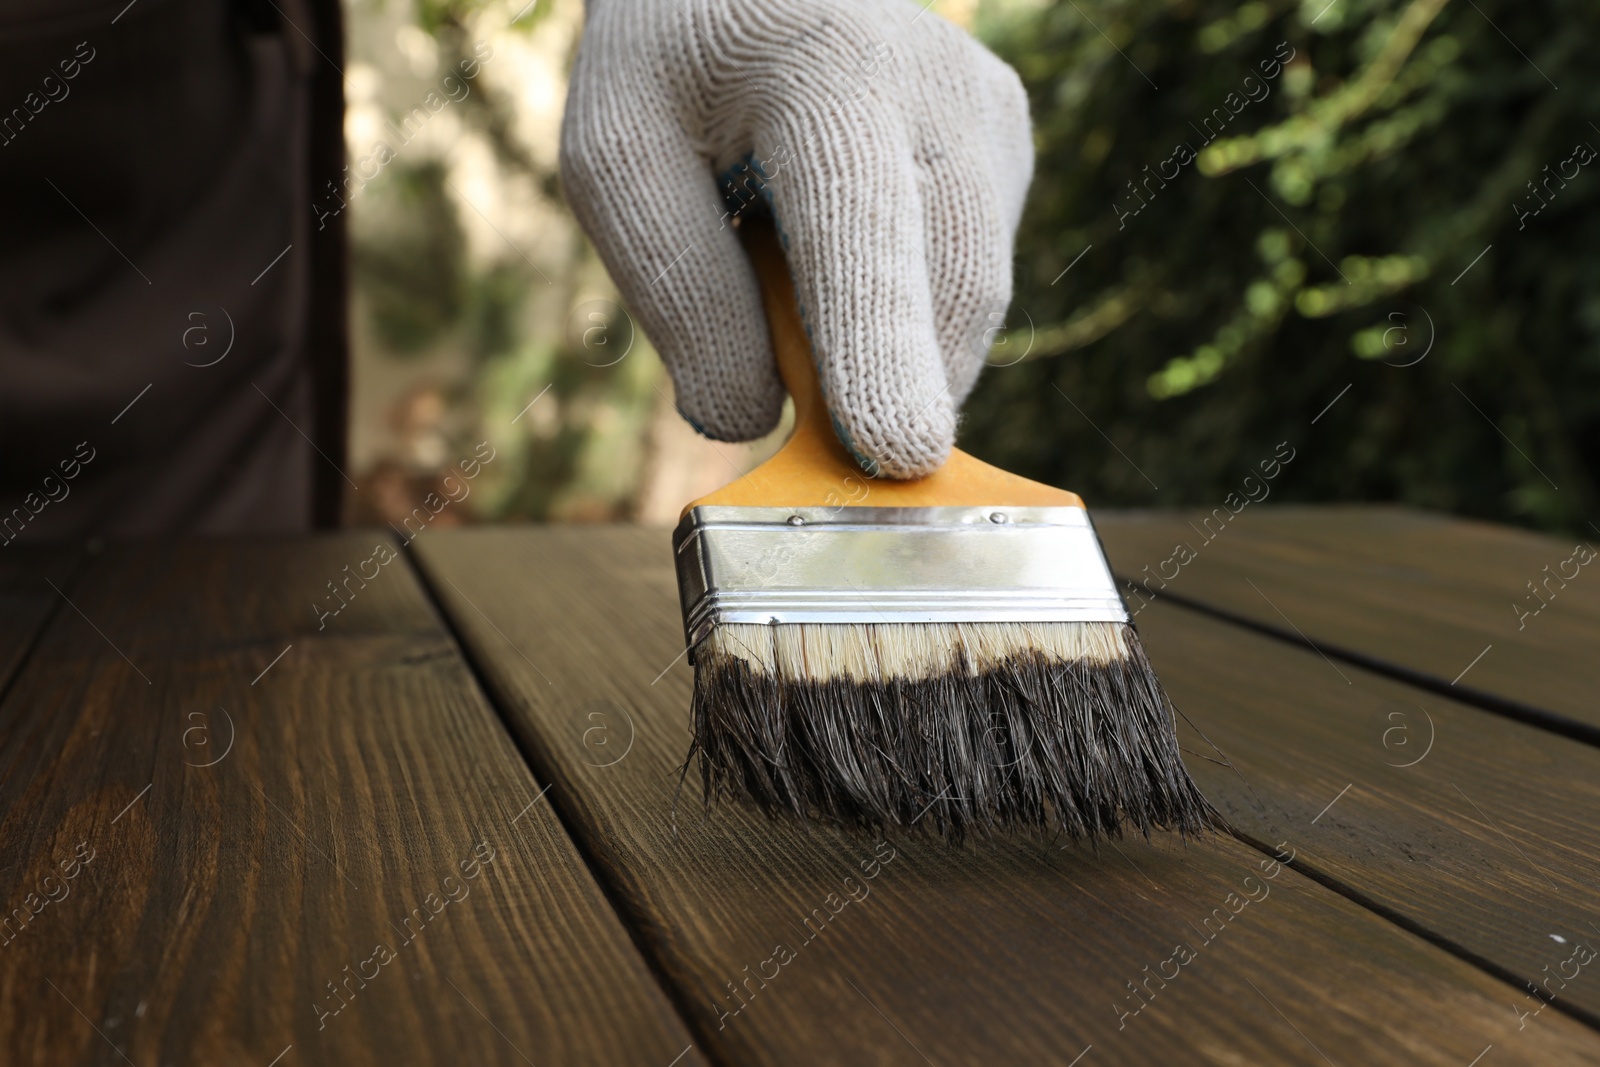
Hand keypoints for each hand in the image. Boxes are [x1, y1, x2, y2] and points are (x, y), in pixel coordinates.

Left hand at [560, 0, 1032, 477]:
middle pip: (948, 285)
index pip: (862, 228)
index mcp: (826, 71)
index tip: (904, 452)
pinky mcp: (1009, 140)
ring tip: (794, 272)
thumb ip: (680, 290)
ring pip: (970, 297)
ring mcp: (989, 113)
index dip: (880, 346)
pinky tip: (845, 249)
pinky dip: (908, 307)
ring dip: (892, 346)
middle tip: (808, 419)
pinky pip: (969, 275)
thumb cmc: (670, 66)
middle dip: (889, 385)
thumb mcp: (615, 159)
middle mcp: (938, 85)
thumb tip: (755, 419)